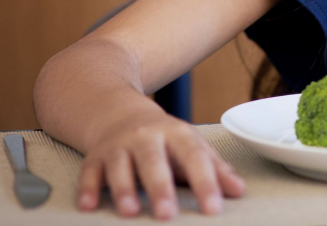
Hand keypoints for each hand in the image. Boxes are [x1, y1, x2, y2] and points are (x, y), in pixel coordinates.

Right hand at [77, 108, 244, 219]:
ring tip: (130, 212)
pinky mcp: (94, 157)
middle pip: (154, 161)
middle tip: (167, 214)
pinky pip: (89, 172)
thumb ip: (214, 168)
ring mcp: (118, 145)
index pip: (194, 157)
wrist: (118, 112)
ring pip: (120, 166)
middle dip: (160, 187)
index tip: (213, 208)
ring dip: (123, 189)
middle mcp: (146, 137)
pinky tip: (88, 206)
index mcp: (176, 133)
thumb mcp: (190, 145)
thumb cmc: (163, 137)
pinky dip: (87, 189)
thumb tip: (239, 190)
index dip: (205, 182)